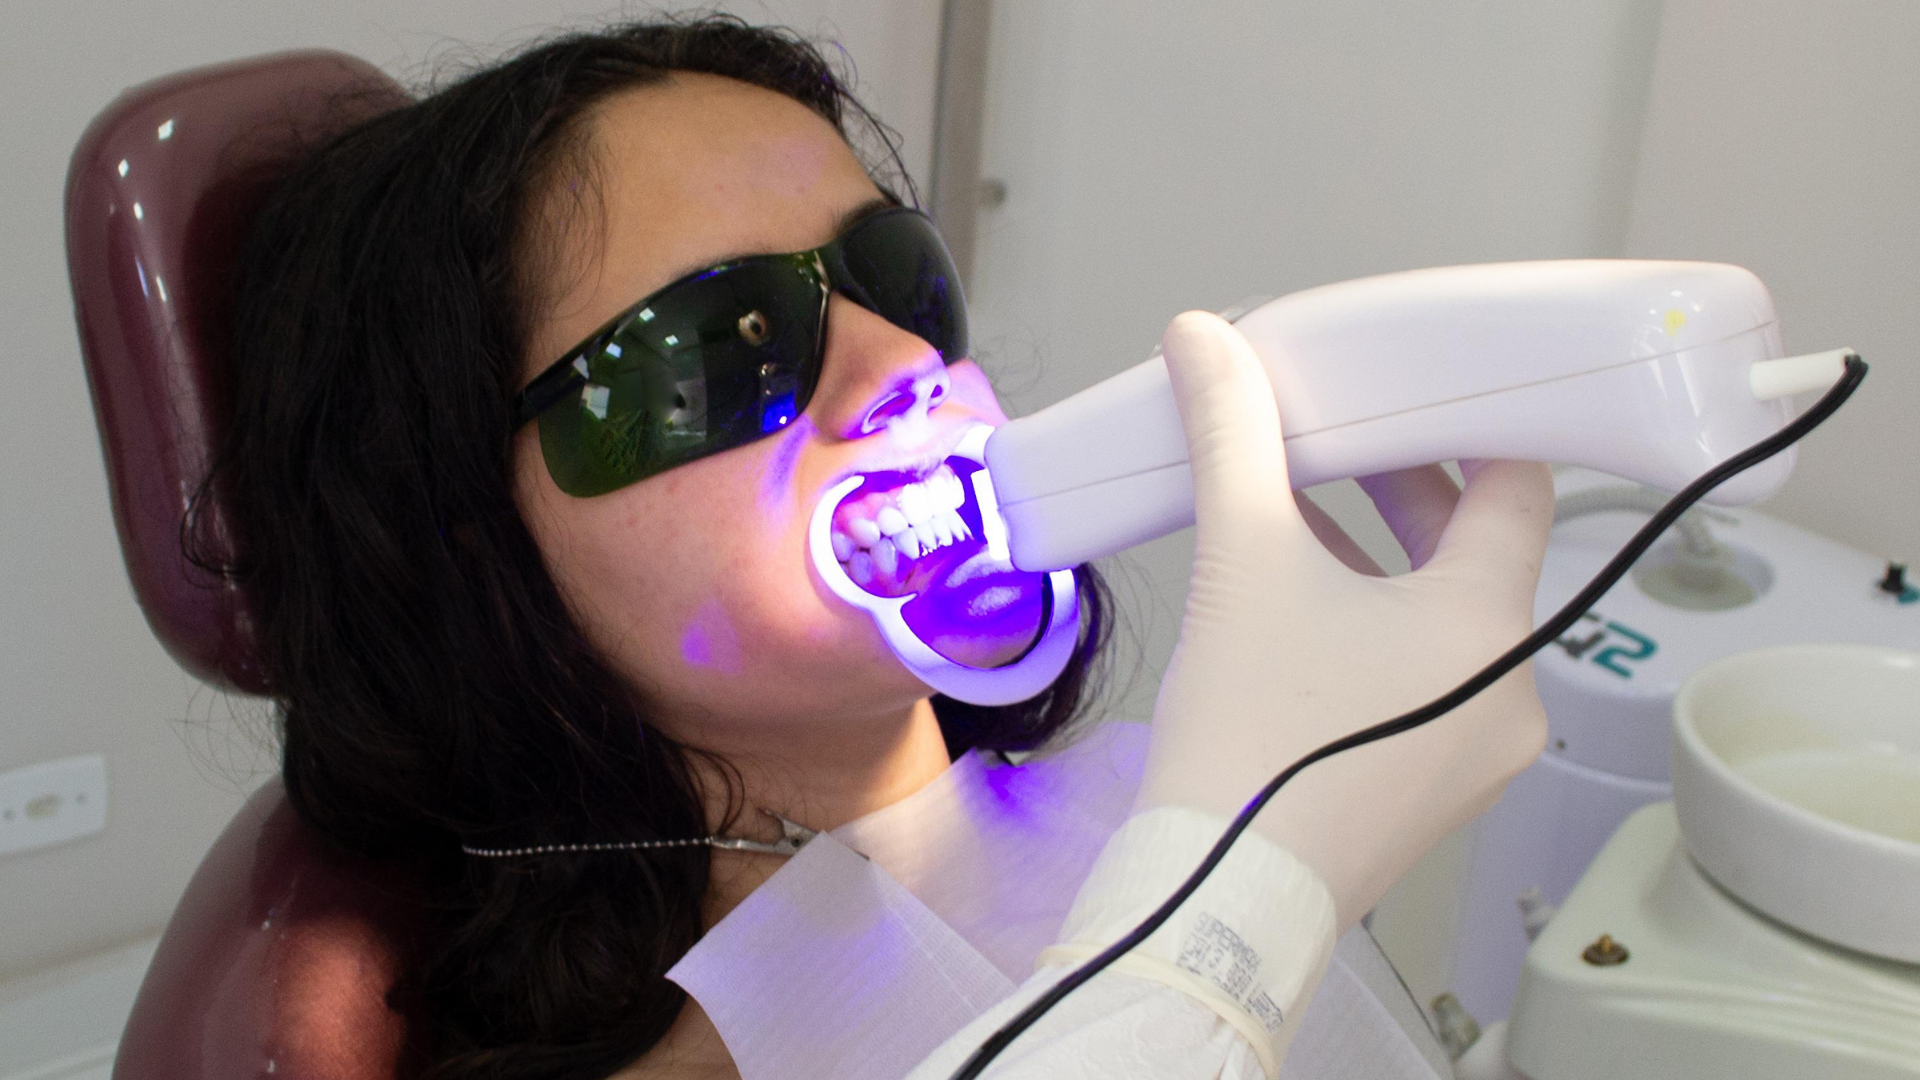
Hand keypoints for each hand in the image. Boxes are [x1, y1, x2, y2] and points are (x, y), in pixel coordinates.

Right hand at [1133, 311, 1554, 928]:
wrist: (1219, 896)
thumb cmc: (1252, 738)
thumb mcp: (1240, 564)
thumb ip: (1229, 437)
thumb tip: (1203, 339)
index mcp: (1491, 625)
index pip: (1518, 487)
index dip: (1470, 427)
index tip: (1418, 395)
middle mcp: (1511, 691)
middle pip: (1476, 554)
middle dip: (1400, 492)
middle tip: (1331, 444)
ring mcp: (1477, 752)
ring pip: (1446, 622)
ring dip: (1380, 564)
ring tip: (1293, 522)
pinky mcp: (1431, 792)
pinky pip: (1425, 683)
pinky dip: (1374, 634)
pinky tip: (1296, 615)